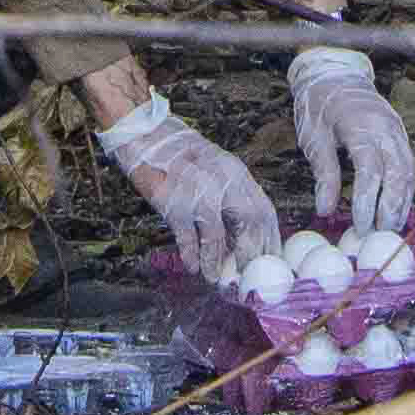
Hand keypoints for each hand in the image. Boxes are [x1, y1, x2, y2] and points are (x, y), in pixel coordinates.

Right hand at [93, 92, 282, 279]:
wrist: (144, 135)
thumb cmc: (180, 155)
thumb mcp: (215, 168)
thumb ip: (231, 194)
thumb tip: (243, 233)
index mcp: (236, 173)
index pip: (264, 211)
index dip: (270, 239)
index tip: (270, 260)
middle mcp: (222, 181)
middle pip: (249, 224)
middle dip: (250, 255)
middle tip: (246, 276)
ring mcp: (198, 192)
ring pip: (217, 237)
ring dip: (218, 263)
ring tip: (217, 280)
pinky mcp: (174, 203)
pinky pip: (188, 238)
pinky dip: (193, 256)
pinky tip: (194, 267)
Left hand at [286, 45, 414, 238]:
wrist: (335, 74)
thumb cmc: (319, 105)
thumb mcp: (314, 137)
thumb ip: (323, 173)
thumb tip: (325, 210)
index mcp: (362, 125)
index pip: (370, 169)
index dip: (367, 200)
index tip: (359, 225)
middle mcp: (386, 127)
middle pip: (398, 173)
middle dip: (390, 208)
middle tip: (378, 235)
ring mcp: (397, 130)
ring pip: (409, 172)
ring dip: (402, 202)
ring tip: (390, 228)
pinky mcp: (400, 134)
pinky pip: (409, 165)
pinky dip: (405, 190)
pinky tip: (396, 209)